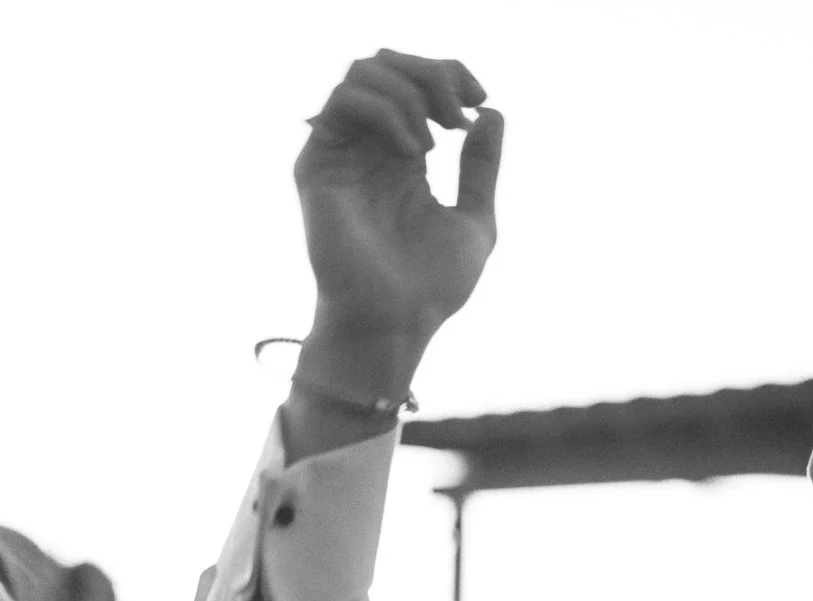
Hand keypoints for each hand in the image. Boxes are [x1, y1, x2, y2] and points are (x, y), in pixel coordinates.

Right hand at [295, 52, 501, 358]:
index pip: (416, 82)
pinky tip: (411, 150)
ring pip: (363, 74)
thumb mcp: (475, 220)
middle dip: (432, 74)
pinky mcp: (318, 165)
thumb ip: (481, 168)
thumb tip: (493, 113)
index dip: (450, 74)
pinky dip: (385, 112)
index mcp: (402, 156)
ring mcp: (342, 154)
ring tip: (436, 136)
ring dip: (410, 91)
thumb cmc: (432, 286)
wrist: (395, 324)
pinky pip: (343, 103)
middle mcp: (368, 148)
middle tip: (459, 113)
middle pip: (387, 65)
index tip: (480, 99)